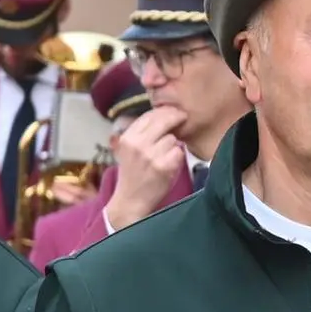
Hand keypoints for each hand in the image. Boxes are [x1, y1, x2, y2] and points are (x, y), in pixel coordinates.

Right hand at [102, 110, 192, 229]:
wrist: (131, 201)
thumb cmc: (132, 174)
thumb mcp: (128, 149)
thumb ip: (142, 132)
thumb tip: (164, 113)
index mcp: (127, 138)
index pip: (149, 115)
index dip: (165, 110)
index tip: (174, 111)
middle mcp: (137, 144)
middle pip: (163, 120)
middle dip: (176, 118)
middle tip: (183, 118)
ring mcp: (150, 156)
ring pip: (173, 138)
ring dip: (174, 145)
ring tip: (166, 155)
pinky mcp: (163, 167)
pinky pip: (178, 152)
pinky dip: (177, 157)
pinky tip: (170, 164)